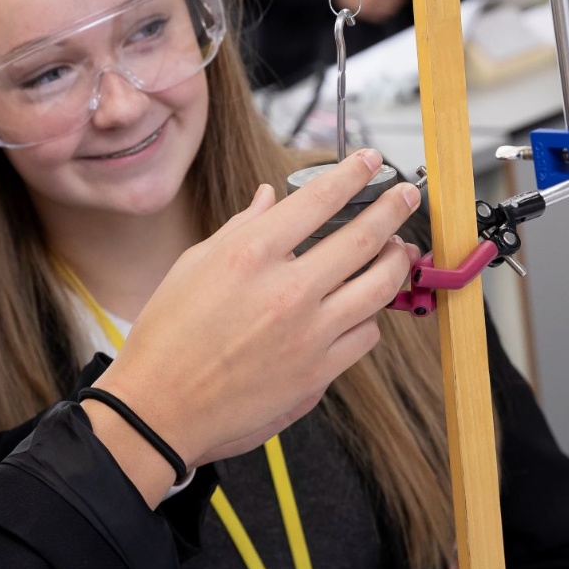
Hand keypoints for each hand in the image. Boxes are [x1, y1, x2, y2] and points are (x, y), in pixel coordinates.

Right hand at [83, 151, 419, 503]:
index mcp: (250, 254)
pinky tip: (363, 306)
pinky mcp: (318, 374)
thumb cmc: (168, 335)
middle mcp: (286, 291)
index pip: (319, 200)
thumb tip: (269, 198)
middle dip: (394, 210)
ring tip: (399, 250)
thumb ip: (240, 227)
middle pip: (364, 239)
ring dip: (396, 262)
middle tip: (407, 197)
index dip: (353, 173)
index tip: (369, 160)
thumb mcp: (194, 264)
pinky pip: (365, 335)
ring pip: (379, 288)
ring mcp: (308, 334)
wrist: (161, 408)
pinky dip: (370, 315)